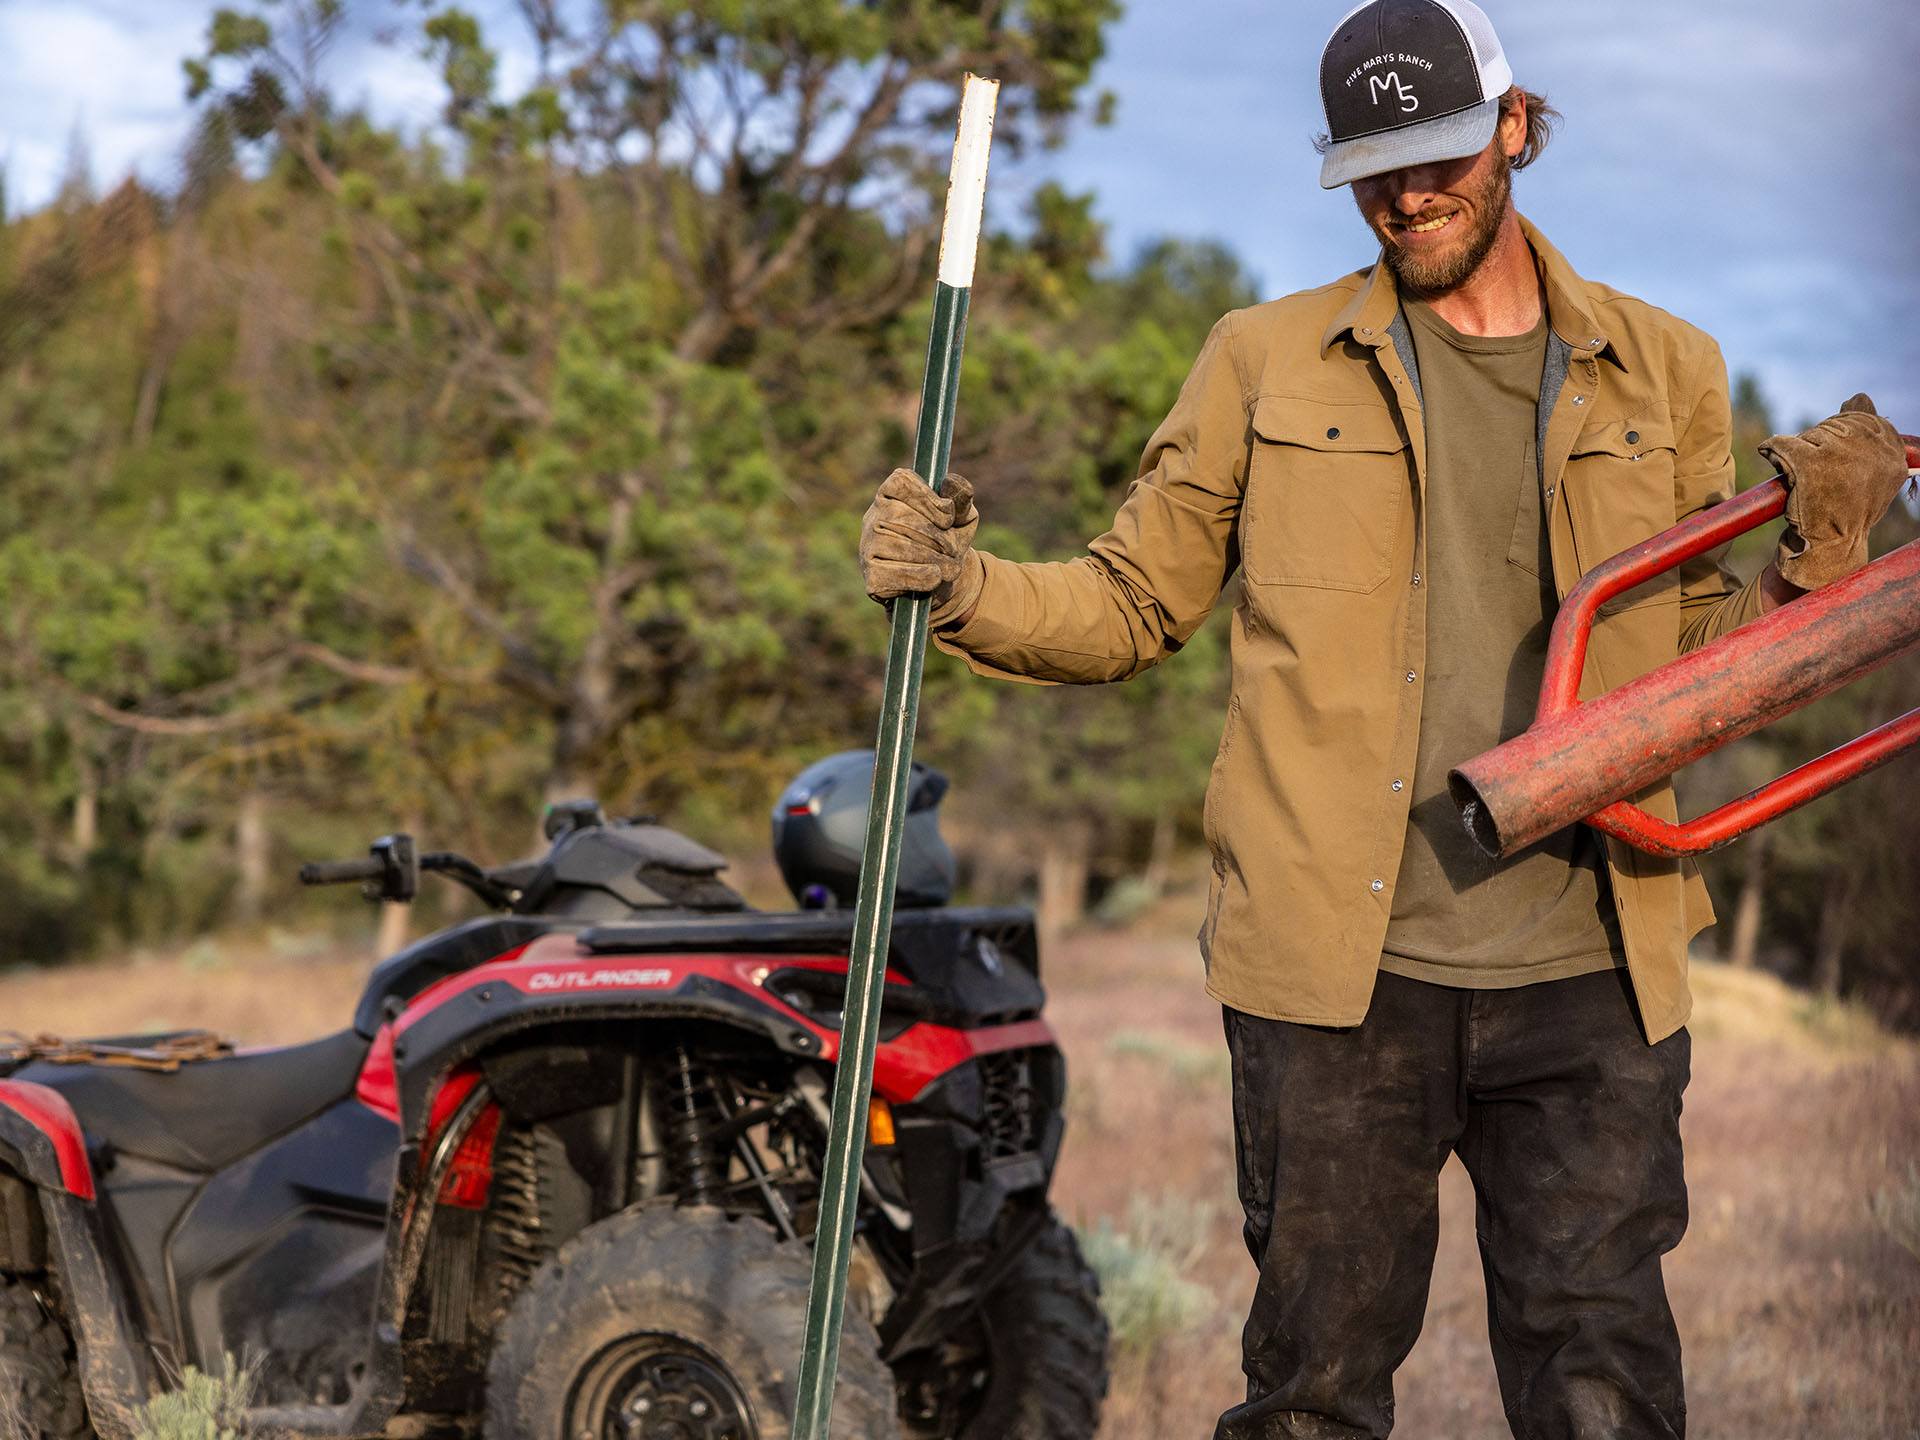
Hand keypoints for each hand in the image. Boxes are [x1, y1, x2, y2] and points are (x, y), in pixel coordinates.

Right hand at [858, 468, 984, 619]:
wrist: (942, 580)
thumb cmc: (948, 540)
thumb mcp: (962, 519)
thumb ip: (961, 501)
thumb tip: (953, 483)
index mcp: (892, 494)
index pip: (900, 482)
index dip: (927, 498)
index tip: (948, 518)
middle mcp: (873, 517)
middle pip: (901, 516)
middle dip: (937, 536)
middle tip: (955, 550)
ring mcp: (868, 547)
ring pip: (898, 546)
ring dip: (933, 558)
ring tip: (951, 567)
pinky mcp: (871, 576)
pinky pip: (893, 574)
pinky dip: (920, 577)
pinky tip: (935, 577)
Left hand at [1760, 393, 1908, 590]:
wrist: (1830, 548)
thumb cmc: (1846, 513)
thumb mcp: (1868, 473)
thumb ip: (1869, 439)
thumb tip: (1859, 397)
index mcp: (1891, 451)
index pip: (1862, 418)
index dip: (1840, 434)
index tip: (1832, 454)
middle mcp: (1872, 449)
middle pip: (1833, 426)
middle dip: (1817, 444)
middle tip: (1817, 477)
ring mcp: (1841, 454)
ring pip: (1808, 435)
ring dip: (1798, 453)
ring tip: (1805, 481)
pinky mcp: (1812, 462)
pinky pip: (1782, 443)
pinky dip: (1772, 449)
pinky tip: (1772, 459)